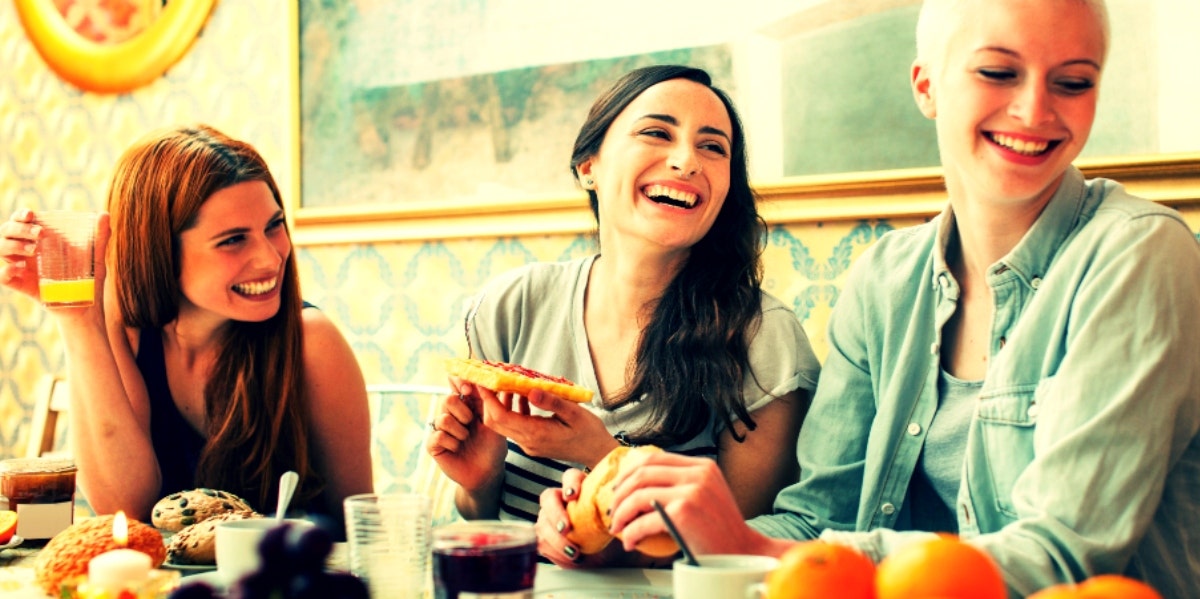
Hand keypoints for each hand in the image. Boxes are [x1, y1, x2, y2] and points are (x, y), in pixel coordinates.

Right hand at [0, 209, 109, 321]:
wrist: (86, 305)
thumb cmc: (88, 278)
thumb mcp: (95, 256)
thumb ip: (99, 236)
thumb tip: (104, 215)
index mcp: (39, 239)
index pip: (20, 221)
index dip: (20, 215)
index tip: (31, 214)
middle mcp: (26, 251)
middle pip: (7, 232)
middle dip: (19, 228)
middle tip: (39, 233)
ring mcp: (22, 268)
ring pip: (2, 249)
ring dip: (13, 245)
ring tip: (34, 249)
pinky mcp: (21, 285)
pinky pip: (3, 277)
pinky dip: (6, 270)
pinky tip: (21, 268)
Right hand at [425, 379, 507, 493]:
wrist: (487, 472)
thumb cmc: (492, 446)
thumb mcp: (494, 421)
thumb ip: (487, 402)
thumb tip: (481, 381)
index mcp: (466, 405)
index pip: (456, 385)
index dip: (459, 382)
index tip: (467, 388)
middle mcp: (451, 414)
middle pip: (448, 400)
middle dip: (463, 412)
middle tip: (471, 423)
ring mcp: (441, 429)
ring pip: (443, 419)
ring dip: (460, 431)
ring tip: (466, 439)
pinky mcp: (434, 445)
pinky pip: (438, 436)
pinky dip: (452, 443)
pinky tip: (457, 448)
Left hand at [478, 386, 615, 467]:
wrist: (597, 452)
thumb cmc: (589, 432)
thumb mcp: (574, 412)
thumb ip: (551, 402)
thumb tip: (530, 391)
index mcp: (536, 434)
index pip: (501, 417)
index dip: (488, 400)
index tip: (482, 382)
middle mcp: (528, 442)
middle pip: (496, 423)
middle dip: (487, 402)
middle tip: (486, 381)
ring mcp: (529, 444)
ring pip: (504, 425)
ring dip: (500, 405)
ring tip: (503, 384)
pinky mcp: (533, 443)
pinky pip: (515, 426)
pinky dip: (513, 410)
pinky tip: (523, 395)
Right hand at [536, 468, 623, 568]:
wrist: (606, 552)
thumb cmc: (608, 529)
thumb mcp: (614, 519)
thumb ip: (611, 512)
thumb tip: (614, 514)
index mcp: (579, 488)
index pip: (570, 477)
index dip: (569, 484)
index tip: (572, 495)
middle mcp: (559, 500)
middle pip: (548, 499)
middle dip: (556, 513)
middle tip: (565, 528)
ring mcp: (549, 518)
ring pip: (543, 524)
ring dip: (556, 540)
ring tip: (574, 552)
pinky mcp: (545, 537)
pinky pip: (543, 544)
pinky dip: (556, 553)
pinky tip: (570, 558)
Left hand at [607, 452, 763, 555]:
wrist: (743, 552)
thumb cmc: (720, 530)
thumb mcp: (706, 494)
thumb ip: (682, 484)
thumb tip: (640, 483)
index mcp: (702, 466)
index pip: (654, 458)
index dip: (629, 473)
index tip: (618, 489)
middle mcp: (697, 473)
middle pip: (642, 473)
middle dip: (620, 493)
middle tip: (613, 510)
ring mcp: (691, 491)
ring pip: (638, 495)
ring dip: (621, 513)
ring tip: (618, 527)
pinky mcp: (684, 512)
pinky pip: (644, 520)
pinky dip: (631, 532)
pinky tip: (630, 542)